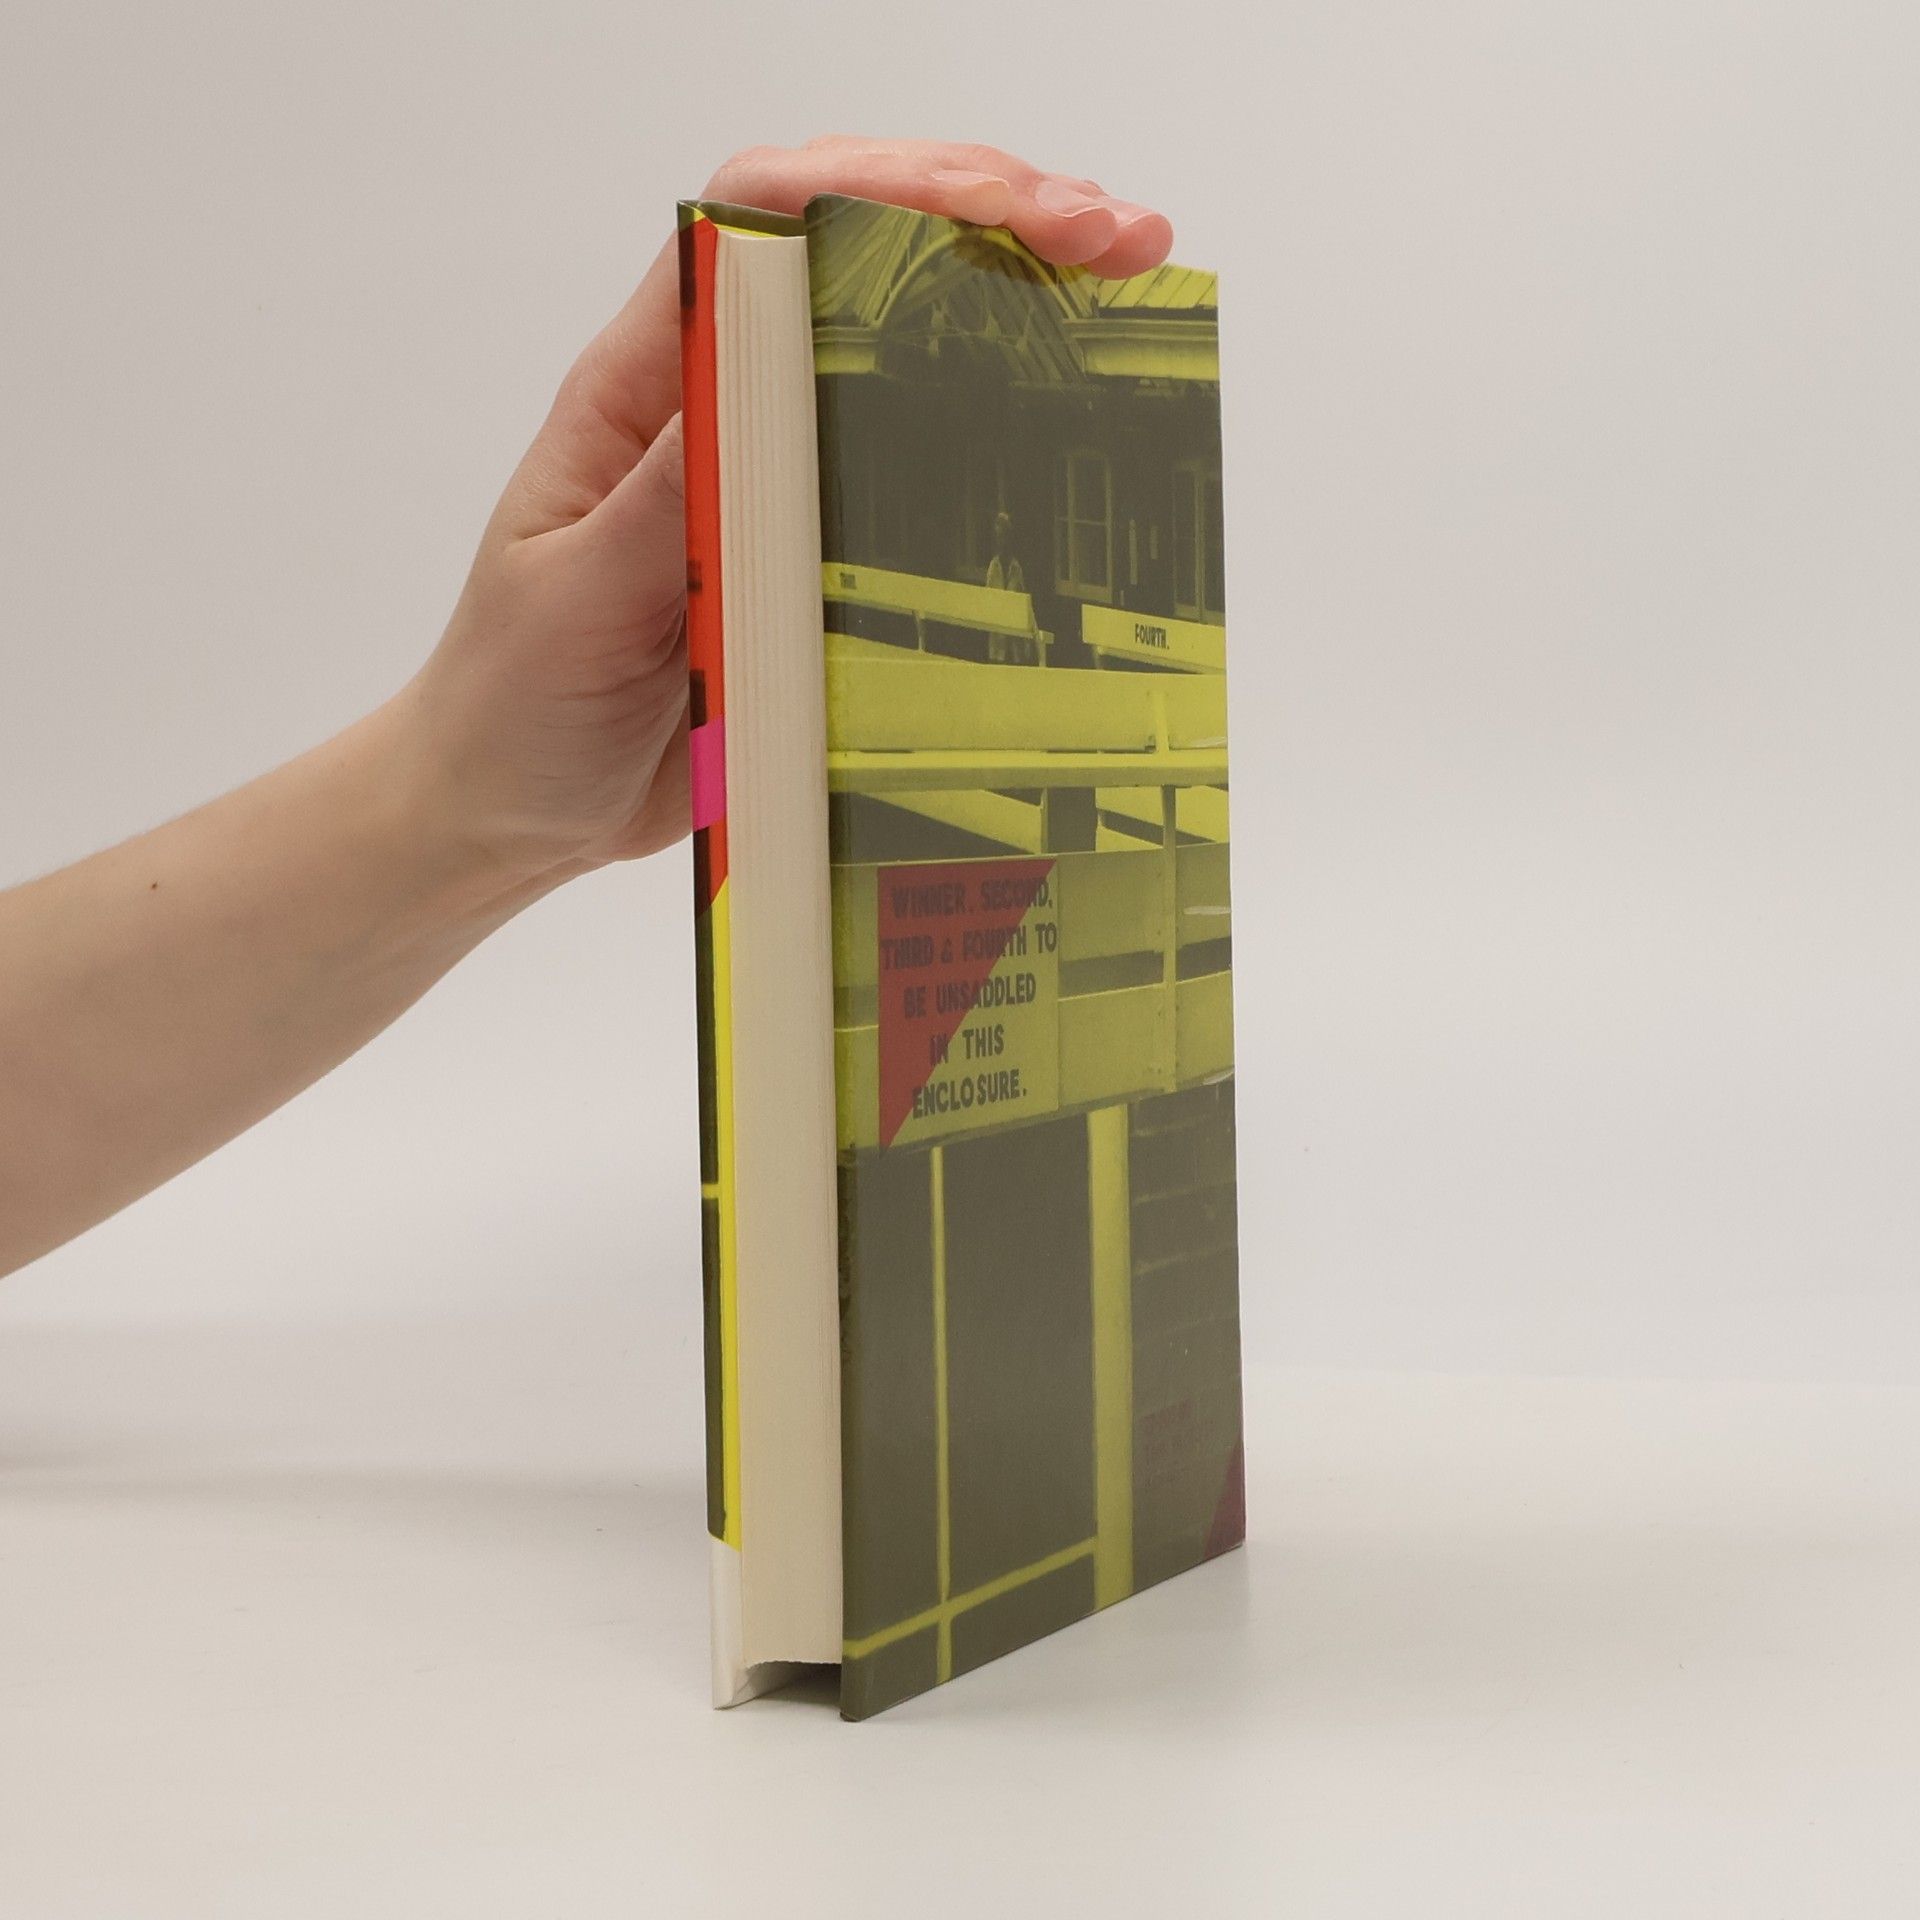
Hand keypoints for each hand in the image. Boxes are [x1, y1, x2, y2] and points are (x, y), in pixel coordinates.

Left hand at [399, 137, 1175, 886]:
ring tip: (1124, 286)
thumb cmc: (514, 700)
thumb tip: (753, 381)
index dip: (879, 184)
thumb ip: (663, 501)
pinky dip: (998, 433)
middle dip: (988, 218)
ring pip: (901, 353)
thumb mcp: (574, 599)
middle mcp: (718, 412)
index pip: (757, 224)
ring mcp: (776, 482)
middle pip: (854, 258)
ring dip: (1013, 303)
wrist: (512, 804)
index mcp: (643, 391)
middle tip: (1113, 237)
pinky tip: (1072, 416)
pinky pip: (911, 476)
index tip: (995, 203)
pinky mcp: (814, 559)